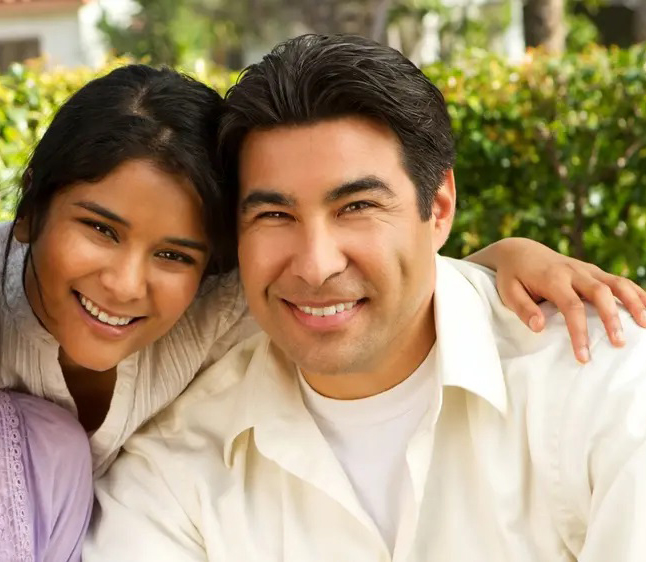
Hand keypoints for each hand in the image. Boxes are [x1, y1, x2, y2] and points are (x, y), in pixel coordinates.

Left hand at [467, 238, 645, 362]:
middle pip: (599, 293)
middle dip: (611, 318)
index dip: (579, 332)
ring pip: (616, 283)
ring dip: (633, 302)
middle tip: (619, 344)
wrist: (519, 251)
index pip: (571, 306)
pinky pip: (619, 280)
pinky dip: (636, 293)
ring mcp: (586, 269)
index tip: (583, 356)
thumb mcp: (508, 291)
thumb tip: (539, 327)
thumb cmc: (512, 276)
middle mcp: (573, 271)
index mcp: (552, 278)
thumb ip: (523, 309)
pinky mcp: (593, 271)